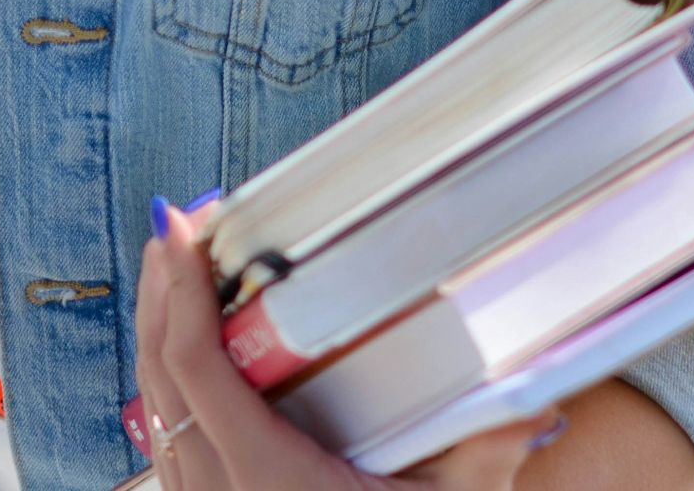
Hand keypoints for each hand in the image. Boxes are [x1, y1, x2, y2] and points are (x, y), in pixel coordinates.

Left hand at [135, 198, 563, 490]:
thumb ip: (487, 454)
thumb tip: (537, 404)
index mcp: (271, 483)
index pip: (197, 369)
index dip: (181, 293)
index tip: (183, 229)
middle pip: (159, 379)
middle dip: (161, 294)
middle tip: (176, 227)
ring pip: (156, 412)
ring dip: (160, 336)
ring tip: (178, 273)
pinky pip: (172, 445)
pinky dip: (172, 387)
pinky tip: (188, 357)